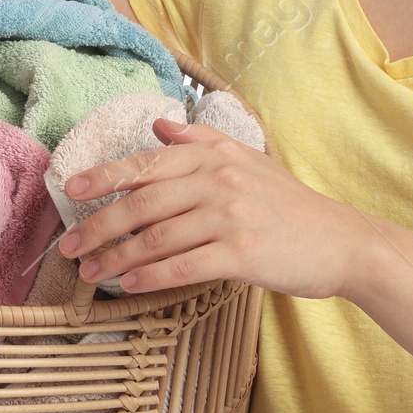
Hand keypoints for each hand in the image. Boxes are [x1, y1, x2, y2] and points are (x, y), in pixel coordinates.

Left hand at [55, 115, 360, 298]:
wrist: (343, 242)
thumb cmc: (291, 206)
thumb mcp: (251, 162)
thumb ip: (202, 144)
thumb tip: (159, 127)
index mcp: (216, 156)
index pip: (147, 163)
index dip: (105, 176)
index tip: (72, 190)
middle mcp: (220, 181)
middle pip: (143, 202)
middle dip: (100, 225)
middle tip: (70, 246)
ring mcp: (231, 217)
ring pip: (156, 237)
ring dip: (116, 257)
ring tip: (90, 273)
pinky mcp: (242, 254)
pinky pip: (183, 265)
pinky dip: (150, 276)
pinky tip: (128, 285)